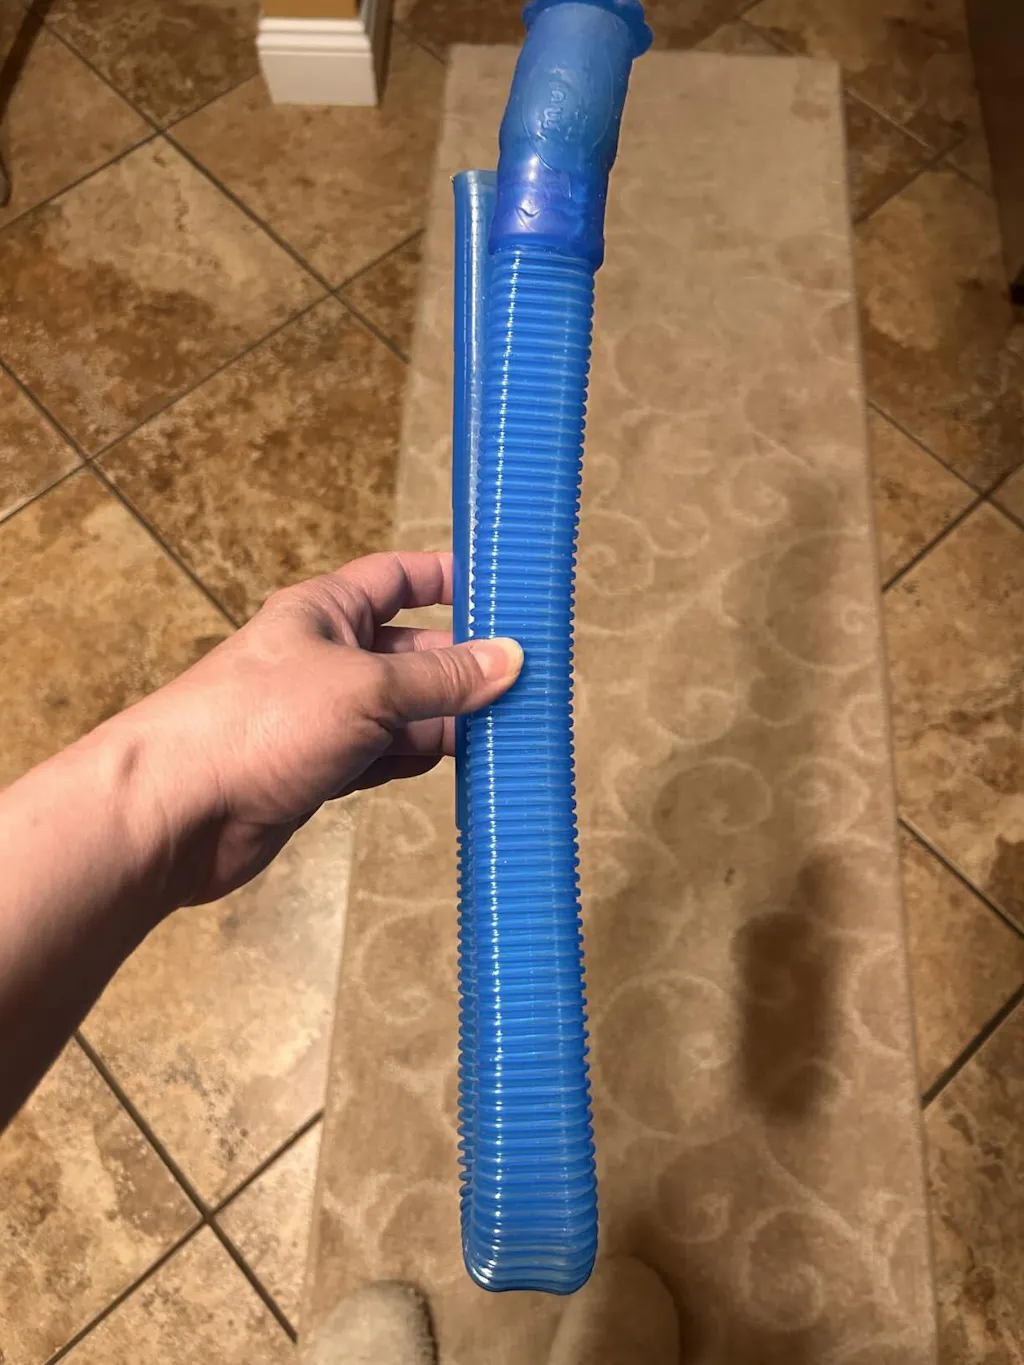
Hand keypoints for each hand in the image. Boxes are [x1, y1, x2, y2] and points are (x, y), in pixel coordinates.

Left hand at [117, 551, 521, 908]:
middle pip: (412, 652)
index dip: (449, 578)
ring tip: (511, 732)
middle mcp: (325, 658)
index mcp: (326, 612)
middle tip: (528, 684)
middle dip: (465, 667)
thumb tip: (508, 659)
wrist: (178, 810)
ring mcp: (322, 718)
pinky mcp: (318, 770)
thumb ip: (442, 678)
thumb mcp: (367, 688)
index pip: (399, 578)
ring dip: (450, 721)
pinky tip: (462, 766)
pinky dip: (420, 760)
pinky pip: (385, 756)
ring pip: (404, 711)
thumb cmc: (258, 723)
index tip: (504, 588)